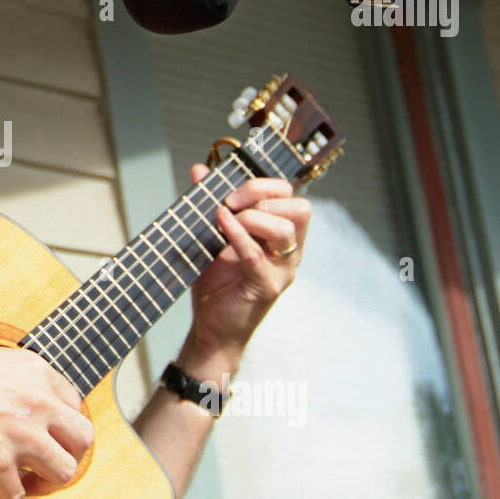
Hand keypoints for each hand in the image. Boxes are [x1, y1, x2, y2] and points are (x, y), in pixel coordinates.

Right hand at [0, 339, 94, 498]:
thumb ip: (19, 382)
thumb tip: (24, 404)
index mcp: (37, 374)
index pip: (75, 407)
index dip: (64, 428)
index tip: (53, 438)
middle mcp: (36, 404)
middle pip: (82, 440)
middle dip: (69, 456)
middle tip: (50, 464)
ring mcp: (19, 435)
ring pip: (62, 473)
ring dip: (48, 485)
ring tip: (29, 486)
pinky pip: (17, 497)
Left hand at [181, 164, 310, 374]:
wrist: (209, 329)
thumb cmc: (215, 285)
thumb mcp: (210, 236)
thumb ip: (209, 202)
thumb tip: (200, 169)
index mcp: (281, 237)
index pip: (292, 197)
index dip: (266, 185)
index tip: (232, 190)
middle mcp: (289, 252)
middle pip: (299, 208)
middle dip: (263, 196)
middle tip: (231, 202)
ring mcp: (282, 271)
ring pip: (286, 230)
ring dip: (252, 217)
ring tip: (224, 219)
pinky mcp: (266, 288)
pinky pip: (257, 255)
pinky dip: (238, 235)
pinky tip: (221, 226)